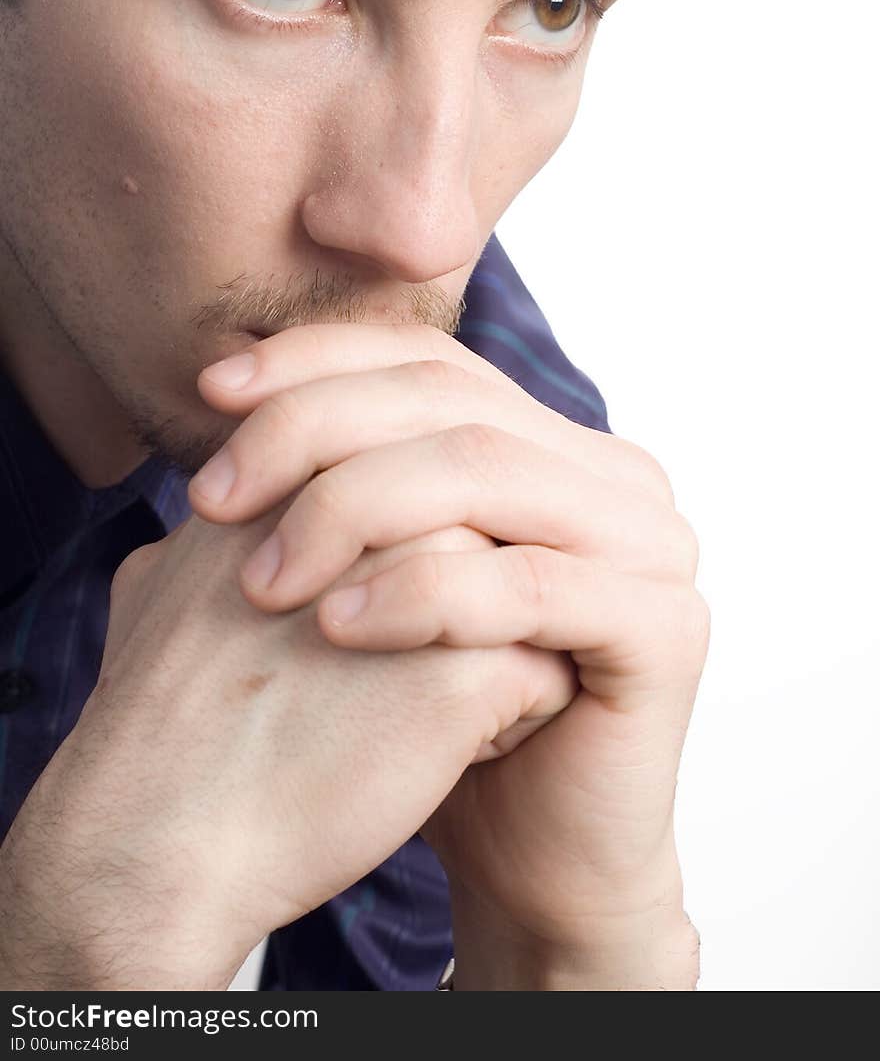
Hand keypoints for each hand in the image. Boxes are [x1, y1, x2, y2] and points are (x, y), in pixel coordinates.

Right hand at [0, 509, 573, 989]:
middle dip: (463, 593)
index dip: (401, 562)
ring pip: (525, 594)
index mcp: (307, 477)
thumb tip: (211, 529)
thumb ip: (218, 535)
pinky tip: (448, 754)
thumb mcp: (162, 586)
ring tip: (423, 711)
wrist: (159, 837)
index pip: (415, 487)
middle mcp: (380, 513)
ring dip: (492, 650)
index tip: (345, 630)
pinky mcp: (472, 670)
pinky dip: (512, 720)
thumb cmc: (163, 726)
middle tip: (396, 668)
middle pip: (480, 530)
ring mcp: (431, 584)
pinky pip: (545, 674)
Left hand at [190, 323, 708, 986]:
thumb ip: (343, 476)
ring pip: (484, 473)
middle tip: (212, 497)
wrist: (529, 856)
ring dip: (353, 510)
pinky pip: (532, 584)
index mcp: (553, 445)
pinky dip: (425, 594)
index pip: (430, 361)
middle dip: (314, 433)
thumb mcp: (379, 570)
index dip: (316, 362)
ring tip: (262, 579)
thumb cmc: (436, 711)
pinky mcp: (665, 626)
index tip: (211, 391)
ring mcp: (652, 544)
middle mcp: (614, 476)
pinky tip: (337, 626)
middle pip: (450, 404)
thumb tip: (224, 383)